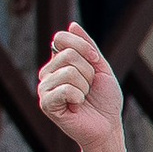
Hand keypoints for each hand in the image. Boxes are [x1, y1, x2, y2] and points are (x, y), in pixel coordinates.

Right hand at [36, 24, 125, 151]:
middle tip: (89, 88)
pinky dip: (78, 97)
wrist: (107, 126)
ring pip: (69, 72)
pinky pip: (65, 89)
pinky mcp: (46, 104)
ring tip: (83, 98)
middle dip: (89, 72)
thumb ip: (87, 46)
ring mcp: (44, 88)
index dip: (83, 47)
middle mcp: (47, 73)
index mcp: (58, 62)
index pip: (61, 38)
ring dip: (85, 86)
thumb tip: (72, 25)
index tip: (95, 62)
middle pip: (69, 55)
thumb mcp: (101, 68)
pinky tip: (77, 106)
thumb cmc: (104, 100)